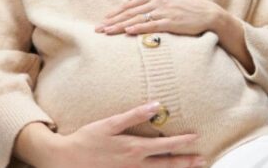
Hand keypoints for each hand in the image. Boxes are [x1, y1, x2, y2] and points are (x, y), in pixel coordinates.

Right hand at [19, 103, 202, 167]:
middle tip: (203, 160)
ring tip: (191, 167)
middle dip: (186, 162)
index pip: (166, 145)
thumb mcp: (110, 124)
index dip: (183, 142)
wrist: (65, 159)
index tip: (197, 137)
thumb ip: (135, 115)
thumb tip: (157, 106)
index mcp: (134, 148)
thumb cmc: (87, 139)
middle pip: (166, 164)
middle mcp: (135, 164)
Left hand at [97, 0, 223, 36]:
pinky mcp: (171, 22)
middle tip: (98, 29)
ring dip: (120, 26)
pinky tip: (128, 31)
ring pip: (137, 19)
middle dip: (112, 21)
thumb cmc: (185, 7)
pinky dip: (139, 28)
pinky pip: (152, 25)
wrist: (207, 13)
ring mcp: (164, 11)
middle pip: (130, 12)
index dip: (114, 12)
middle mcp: (157, 1)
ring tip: (107, 32)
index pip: (129, 4)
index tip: (102, 20)